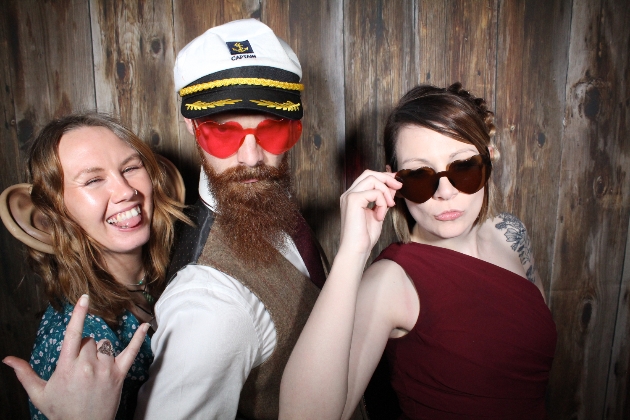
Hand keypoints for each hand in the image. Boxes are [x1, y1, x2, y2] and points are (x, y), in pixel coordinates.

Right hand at [3, 295, 148, 419]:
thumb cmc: (61, 412)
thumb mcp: (39, 393)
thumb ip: (24, 373)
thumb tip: (7, 359)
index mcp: (67, 367)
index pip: (73, 334)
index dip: (79, 314)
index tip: (84, 298)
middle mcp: (88, 365)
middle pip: (88, 340)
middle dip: (82, 348)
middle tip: (77, 368)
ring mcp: (106, 369)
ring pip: (104, 344)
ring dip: (99, 350)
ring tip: (92, 369)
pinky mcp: (120, 375)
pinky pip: (132, 352)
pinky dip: (139, 339)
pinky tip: (145, 326)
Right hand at [339, 170, 400, 254]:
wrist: (357, 249)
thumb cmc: (365, 235)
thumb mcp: (378, 213)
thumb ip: (383, 199)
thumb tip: (393, 187)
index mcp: (353, 196)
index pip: (368, 177)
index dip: (384, 176)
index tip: (396, 182)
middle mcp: (349, 193)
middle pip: (369, 173)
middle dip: (387, 178)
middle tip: (399, 188)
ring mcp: (349, 196)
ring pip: (372, 179)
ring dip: (386, 192)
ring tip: (389, 206)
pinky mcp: (353, 200)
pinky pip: (375, 193)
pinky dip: (382, 203)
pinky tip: (380, 216)